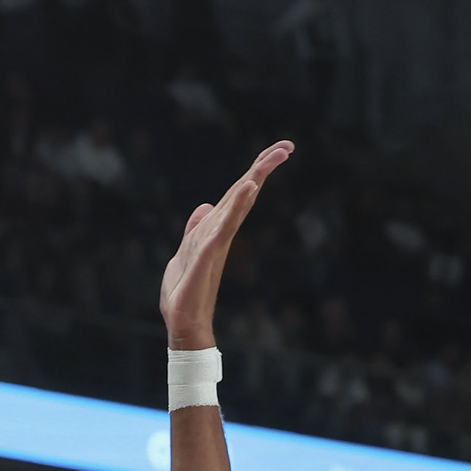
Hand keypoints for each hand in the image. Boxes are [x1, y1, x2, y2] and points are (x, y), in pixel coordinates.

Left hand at [158, 141, 292, 350]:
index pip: (238, 194)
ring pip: (237, 206)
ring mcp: (216, 244)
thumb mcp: (186, 251)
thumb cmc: (185, 291)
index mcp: (217, 230)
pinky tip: (248, 189)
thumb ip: (196, 229)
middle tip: (287, 146)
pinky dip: (236, 207)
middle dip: (263, 168)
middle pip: (244, 194)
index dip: (255, 171)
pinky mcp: (207, 256)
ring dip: (253, 181)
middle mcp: (221, 234)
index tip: (278, 151)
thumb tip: (205, 207)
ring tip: (271, 159)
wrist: (182, 323)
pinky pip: (223, 227)